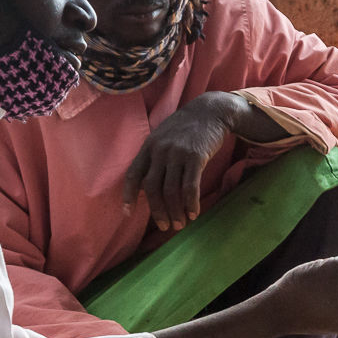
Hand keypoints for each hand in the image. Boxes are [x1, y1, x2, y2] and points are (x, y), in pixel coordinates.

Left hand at [121, 93, 237, 232]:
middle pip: (152, 187)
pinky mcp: (196, 157)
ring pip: (171, 190)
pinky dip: (191, 203)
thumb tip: (144, 186)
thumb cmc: (185, 128)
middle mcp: (160, 150)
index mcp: (148, 147)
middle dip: (157, 211)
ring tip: (180, 224)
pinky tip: (193, 213)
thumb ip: (153, 158)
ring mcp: (178, 153)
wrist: (210, 111)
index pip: (133, 174)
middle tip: (164, 226)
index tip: (127, 213)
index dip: (129, 195)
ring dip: (175, 211)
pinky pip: (190, 186)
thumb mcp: (162, 137)